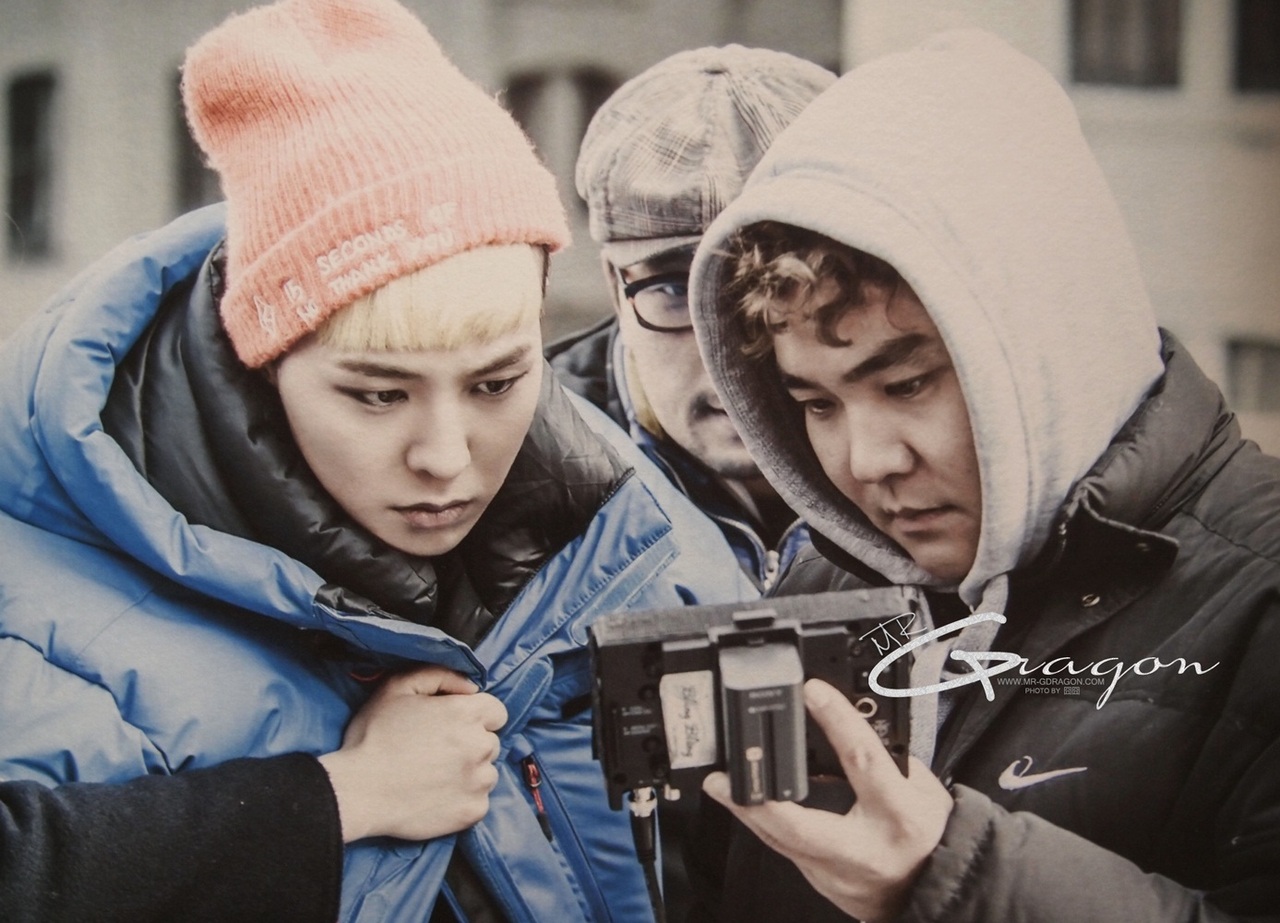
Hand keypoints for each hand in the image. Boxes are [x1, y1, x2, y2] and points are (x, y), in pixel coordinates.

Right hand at [319, 665, 507, 842]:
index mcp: (467, 714)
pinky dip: (464, 800)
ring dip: (469, 773)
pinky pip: (480, 801)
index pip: (496, 712)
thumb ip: (439, 675)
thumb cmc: (374, 737)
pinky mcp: (473, 811)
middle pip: (490, 743)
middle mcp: (481, 746)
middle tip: (437, 752)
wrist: (357, 791)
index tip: (452, 726)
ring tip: (435, 777)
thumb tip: (470, 687)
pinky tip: (437, 797)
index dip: (475, 716)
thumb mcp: (398, 687)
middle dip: (470, 744)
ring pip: (487, 773)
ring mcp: (479, 782)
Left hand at [702, 679, 951, 922]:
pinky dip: (766, 825)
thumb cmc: (932, 836)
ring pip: (782, 842)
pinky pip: (787, 850)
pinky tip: (748, 806)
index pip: (864, 761)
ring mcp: (841, 873)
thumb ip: (886, 759)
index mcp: (901, 815)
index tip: (812, 692)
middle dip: (757, 801)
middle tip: (722, 777)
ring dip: (747, 811)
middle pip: (800, 825)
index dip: (837, 722)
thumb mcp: (924, 789)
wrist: (936, 893)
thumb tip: (847, 722)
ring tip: (719, 784)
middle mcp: (866, 848)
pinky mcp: (824, 884)